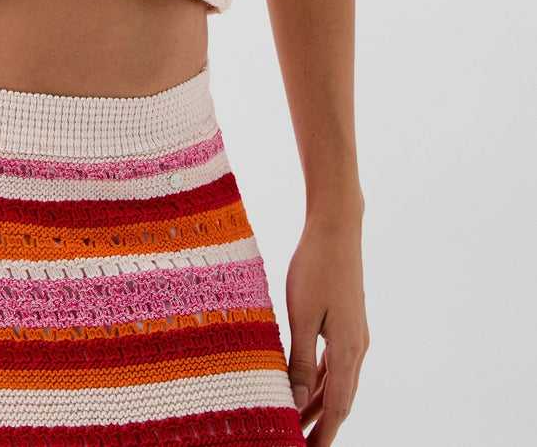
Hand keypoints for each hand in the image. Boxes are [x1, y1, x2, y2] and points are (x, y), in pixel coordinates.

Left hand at [285, 216, 368, 444]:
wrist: (337, 229)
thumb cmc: (316, 267)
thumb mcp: (302, 315)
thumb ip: (299, 360)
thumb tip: (296, 401)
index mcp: (348, 351)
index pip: (337, 408)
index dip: (324, 436)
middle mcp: (357, 348)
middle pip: (340, 400)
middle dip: (321, 426)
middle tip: (300, 445)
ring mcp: (354, 335)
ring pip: (336, 382)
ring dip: (318, 404)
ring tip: (297, 424)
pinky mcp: (347, 323)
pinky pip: (334, 363)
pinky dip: (319, 379)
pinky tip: (303, 385)